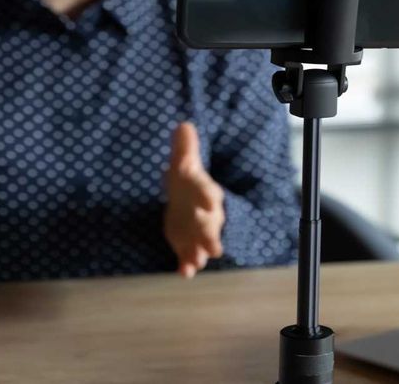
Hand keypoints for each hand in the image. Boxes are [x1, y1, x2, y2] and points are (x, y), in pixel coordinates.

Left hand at [163, 122, 224, 278]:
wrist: (187, 200)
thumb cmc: (188, 181)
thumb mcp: (184, 163)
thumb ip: (184, 148)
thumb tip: (183, 125)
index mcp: (204, 193)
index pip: (209, 193)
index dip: (208, 197)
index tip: (210, 202)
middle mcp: (205, 215)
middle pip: (210, 224)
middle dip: (211, 235)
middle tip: (215, 248)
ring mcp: (197, 231)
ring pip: (202, 244)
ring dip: (200, 253)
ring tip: (198, 262)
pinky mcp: (187, 244)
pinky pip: (189, 256)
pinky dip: (187, 265)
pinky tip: (184, 272)